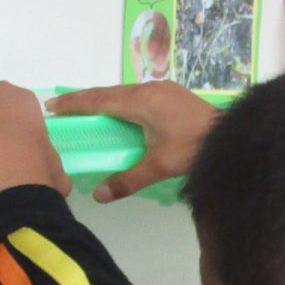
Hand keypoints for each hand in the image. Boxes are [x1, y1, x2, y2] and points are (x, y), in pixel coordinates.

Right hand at [45, 82, 221, 201]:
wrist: (232, 138)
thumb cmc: (193, 149)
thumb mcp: (159, 167)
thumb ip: (127, 180)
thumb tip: (97, 196)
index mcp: (141, 101)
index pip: (99, 100)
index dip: (74, 104)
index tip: (52, 106)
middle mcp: (149, 89)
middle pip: (109, 92)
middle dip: (85, 100)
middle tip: (62, 107)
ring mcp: (163, 89)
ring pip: (125, 92)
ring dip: (104, 99)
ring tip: (87, 109)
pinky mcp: (173, 94)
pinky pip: (138, 94)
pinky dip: (121, 101)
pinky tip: (120, 112)